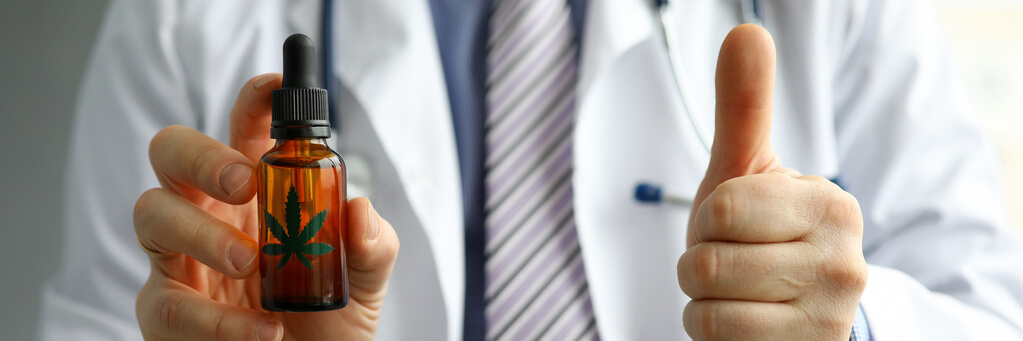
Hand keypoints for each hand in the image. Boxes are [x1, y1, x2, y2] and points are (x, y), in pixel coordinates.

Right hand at [133, 74, 399, 340]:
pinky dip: (217, 318)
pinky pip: (169, 303)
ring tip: (250, 262)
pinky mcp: (166, 312)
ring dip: (201, 232)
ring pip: (152, 214)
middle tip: (243, 182)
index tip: (276, 88)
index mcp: (258, 193)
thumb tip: (360, 210)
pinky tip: (262, 330)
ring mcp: (181, 260)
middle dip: (202, 156)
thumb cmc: (328, 323)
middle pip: (173, 153)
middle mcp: (211, 215)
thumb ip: (372, 246)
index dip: (253, 102)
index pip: (244, 131)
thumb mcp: (364, 282)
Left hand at [677, 25, 866, 339]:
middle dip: (701, 262)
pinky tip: (744, 323)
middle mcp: (844, 262)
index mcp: (831, 205)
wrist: (795, 313)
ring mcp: (830, 316)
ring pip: (708, 305)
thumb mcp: (748, 173)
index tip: (733, 226)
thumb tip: (746, 32)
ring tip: (738, 293)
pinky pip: (717, 340)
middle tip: (733, 262)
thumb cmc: (760, 235)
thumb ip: (745, 107)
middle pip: (707, 260)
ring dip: (703, 300)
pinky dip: (711, 333)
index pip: (721, 206)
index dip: (707, 219)